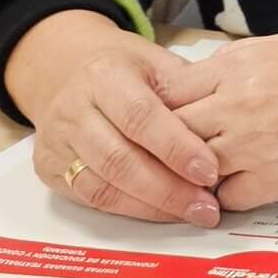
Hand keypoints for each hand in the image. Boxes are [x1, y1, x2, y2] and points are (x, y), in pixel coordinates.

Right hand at [9, 11, 223, 226]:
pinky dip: (130, 210)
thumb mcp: (157, 63)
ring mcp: (57, 143)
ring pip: (103, 185)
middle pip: (120, 159)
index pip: (141, 117)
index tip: (211, 170)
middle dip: (168, 188)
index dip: (176, 148)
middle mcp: (73, 110)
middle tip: (207, 206)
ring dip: (152, 206)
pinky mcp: (49, 170)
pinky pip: (91, 198)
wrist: (65, 70)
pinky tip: (162, 213)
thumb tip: (228, 125)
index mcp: (103, 76)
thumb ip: (187, 91)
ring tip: (192, 213)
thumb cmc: (125, 69)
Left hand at [157, 32, 277, 212]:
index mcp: (237, 67)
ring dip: (191, 173)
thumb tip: (203, 77)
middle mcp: (235, 107)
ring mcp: (250, 148)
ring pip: (190, 169)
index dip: (162, 105)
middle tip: (170, 150)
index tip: (164, 115)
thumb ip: (235, 62)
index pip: (169, 91)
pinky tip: (236, 187)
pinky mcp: (271, 184)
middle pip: (170, 131)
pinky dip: (225, 196)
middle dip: (166, 142)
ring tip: (197, 174)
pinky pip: (225, 197)